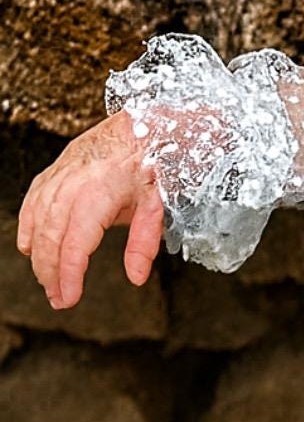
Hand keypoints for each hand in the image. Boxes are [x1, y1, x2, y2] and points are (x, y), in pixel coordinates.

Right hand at [14, 110, 164, 308]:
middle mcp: (74, 181)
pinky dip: (27, 225)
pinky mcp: (55, 169)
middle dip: (50, 271)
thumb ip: (144, 243)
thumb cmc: (154, 164)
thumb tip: (136, 278)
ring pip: (37, 219)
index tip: (69, 298)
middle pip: (51, 235)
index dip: (69, 274)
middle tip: (58, 298)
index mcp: (100, 191)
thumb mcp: (158, 205)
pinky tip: (29, 248)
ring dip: (38, 254)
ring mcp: (61, 173)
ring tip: (46, 281)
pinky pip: (33, 200)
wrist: (143, 124)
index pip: (76, 242)